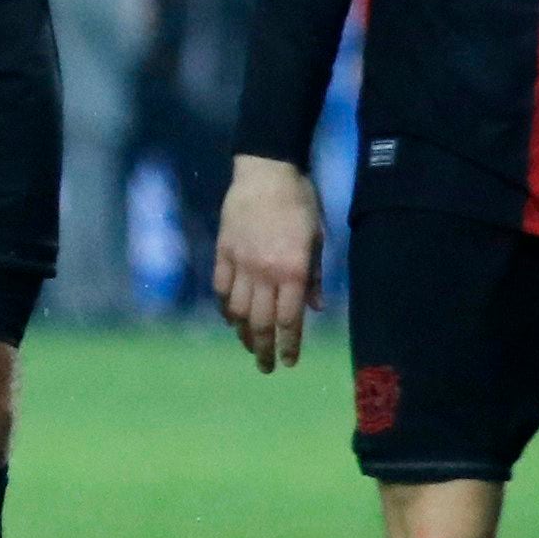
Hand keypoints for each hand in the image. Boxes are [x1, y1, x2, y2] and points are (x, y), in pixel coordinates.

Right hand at [212, 155, 323, 372]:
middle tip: (266, 367)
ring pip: (237, 310)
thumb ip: (314, 276)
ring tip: (249, 345)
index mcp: (293, 270)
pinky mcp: (223, 250)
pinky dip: (225, 307)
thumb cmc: (301, 202)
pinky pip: (221, 287)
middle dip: (264, 349)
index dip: (289, 345)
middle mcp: (264, 272)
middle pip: (260, 322)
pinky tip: (230, 317)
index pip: (289, 320)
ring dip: (243, 333)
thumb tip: (313, 308)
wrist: (268, 169)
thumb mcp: (317, 238)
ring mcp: (240, 262)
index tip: (289, 362)